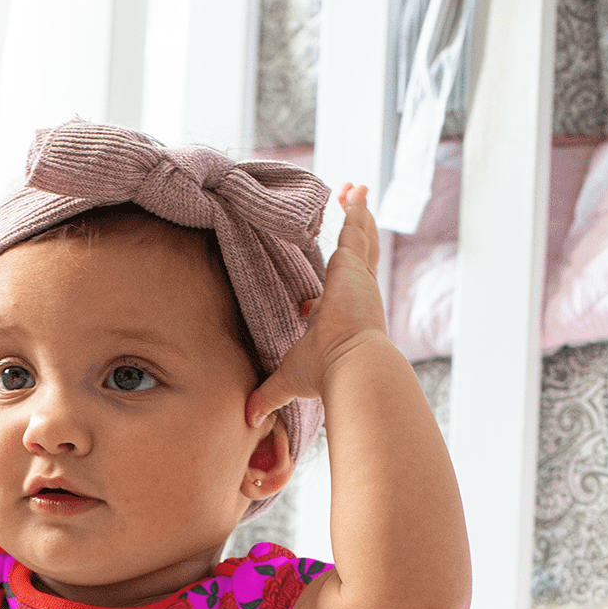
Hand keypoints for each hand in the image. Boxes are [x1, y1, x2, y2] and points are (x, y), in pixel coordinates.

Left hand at [247, 183, 388, 427]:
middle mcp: (354, 296)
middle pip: (357, 258)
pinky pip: (356, 228)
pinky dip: (355, 208)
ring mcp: (358, 279)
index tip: (305, 306)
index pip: (332, 301)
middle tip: (351, 213)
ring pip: (361, 239)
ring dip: (358, 215)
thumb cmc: (324, 374)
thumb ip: (268, 395)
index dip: (318, 301)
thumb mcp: (288, 379)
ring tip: (355, 190)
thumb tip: (247, 419)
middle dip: (354, 236)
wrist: (352, 367)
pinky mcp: (355, 265)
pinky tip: (352, 189)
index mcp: (340, 320)